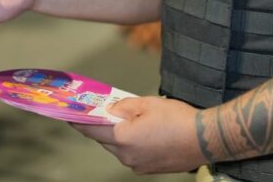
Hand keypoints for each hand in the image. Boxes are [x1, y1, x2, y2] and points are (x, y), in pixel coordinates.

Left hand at [70, 96, 205, 173]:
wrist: (204, 140)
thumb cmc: (177, 118)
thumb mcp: (148, 102)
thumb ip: (124, 105)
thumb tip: (111, 109)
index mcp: (122, 137)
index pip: (91, 129)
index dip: (78, 120)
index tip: (68, 114)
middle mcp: (125, 156)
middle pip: (105, 139)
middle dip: (102, 125)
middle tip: (103, 111)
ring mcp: (137, 165)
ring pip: (119, 148)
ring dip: (119, 135)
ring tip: (130, 119)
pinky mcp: (148, 169)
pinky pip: (132, 154)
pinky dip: (132, 143)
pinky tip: (144, 132)